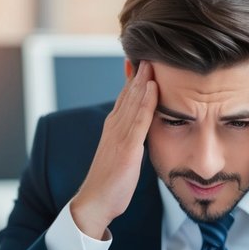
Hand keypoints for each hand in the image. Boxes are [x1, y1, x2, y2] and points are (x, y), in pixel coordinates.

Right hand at [70, 61, 157, 239]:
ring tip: (153, 57)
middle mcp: (114, 126)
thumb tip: (144, 128)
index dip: (136, 77)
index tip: (145, 58)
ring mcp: (119, 135)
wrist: (95, 202)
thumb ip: (131, 137)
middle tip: (150, 47)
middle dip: (139, 70)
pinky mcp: (126, 147)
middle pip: (128, 92)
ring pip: (133, 100)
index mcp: (114, 127)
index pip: (126, 95)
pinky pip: (138, 120)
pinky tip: (153, 86)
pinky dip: (146, 101)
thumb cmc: (110, 182)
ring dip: (143, 78)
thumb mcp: (122, 153)